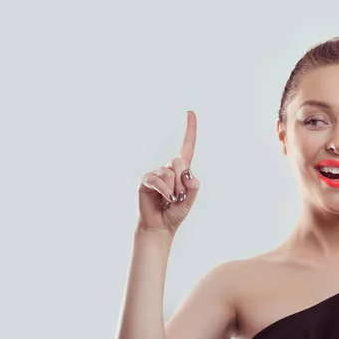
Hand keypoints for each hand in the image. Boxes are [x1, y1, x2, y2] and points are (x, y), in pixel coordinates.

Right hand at [136, 111, 199, 233]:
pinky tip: (165, 199)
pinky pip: (158, 180)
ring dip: (174, 189)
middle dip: (183, 181)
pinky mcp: (146, 180)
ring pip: (170, 172)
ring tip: (171, 200)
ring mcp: (156, 173)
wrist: (161, 226)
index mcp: (182, 170)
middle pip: (180, 161)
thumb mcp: (190, 199)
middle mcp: (169, 168)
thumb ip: (193, 185)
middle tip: (179, 196)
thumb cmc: (175, 212)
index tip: (190, 112)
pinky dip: (165, 190)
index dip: (190, 129)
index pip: (187, 147)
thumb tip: (186, 170)